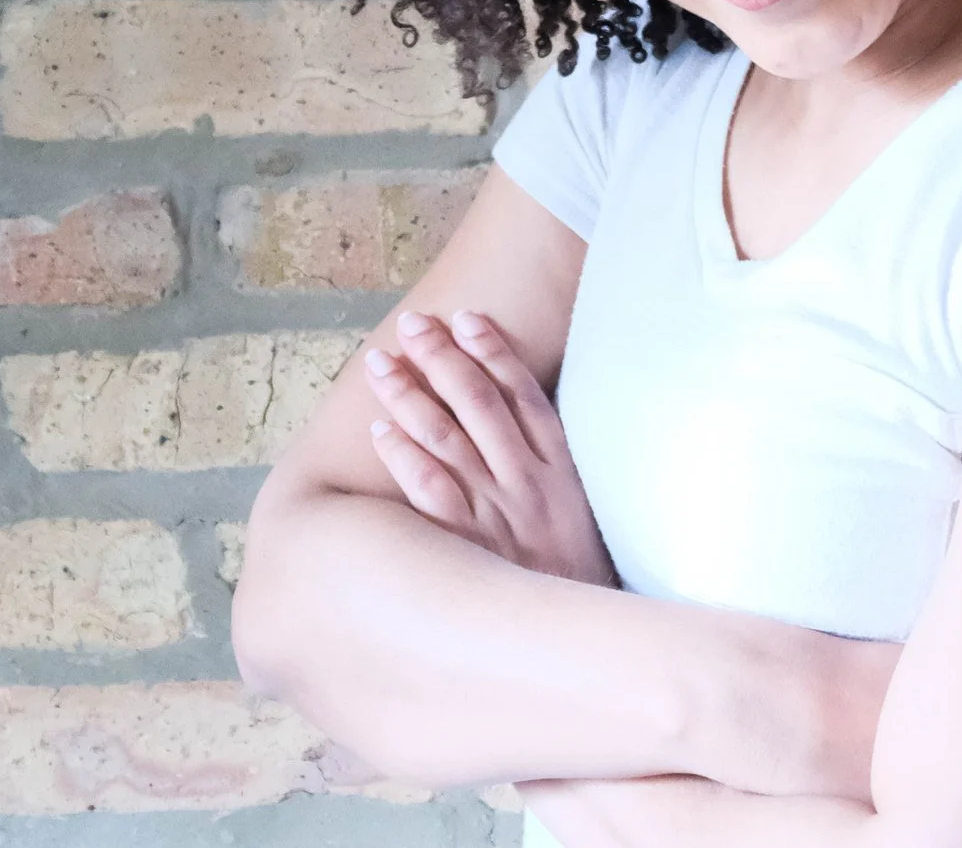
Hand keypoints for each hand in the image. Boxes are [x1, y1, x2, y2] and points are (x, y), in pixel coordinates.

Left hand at [362, 309, 613, 583]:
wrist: (580, 642)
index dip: (494, 352)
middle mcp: (528, 483)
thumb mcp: (580, 514)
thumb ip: (551, 468)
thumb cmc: (573, 576)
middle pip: (480, 404)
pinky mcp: (467, 549)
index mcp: (561, 470)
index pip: (525, 395)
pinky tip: (382, 431)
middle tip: (412, 325)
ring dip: (412, 395)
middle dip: (443, 358)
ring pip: (448, 440)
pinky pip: (432, 495)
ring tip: (381, 364)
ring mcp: (497, 515)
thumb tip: (517, 418)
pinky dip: (406, 458)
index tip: (466, 318)